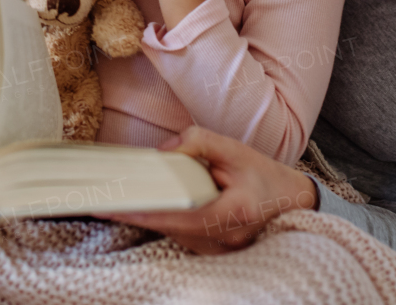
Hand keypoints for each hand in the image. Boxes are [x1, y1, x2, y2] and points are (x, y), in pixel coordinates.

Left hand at [95, 126, 317, 253]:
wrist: (292, 201)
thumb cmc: (264, 175)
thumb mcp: (235, 149)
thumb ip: (199, 143)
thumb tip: (164, 152)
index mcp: (235, 212)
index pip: (180, 216)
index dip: (144, 213)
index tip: (111, 209)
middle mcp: (226, 238)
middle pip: (171, 227)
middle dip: (139, 212)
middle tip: (103, 200)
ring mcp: (221, 250)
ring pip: (174, 234)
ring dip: (151, 216)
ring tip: (123, 200)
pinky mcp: (214, 252)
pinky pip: (182, 237)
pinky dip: (166, 221)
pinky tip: (152, 206)